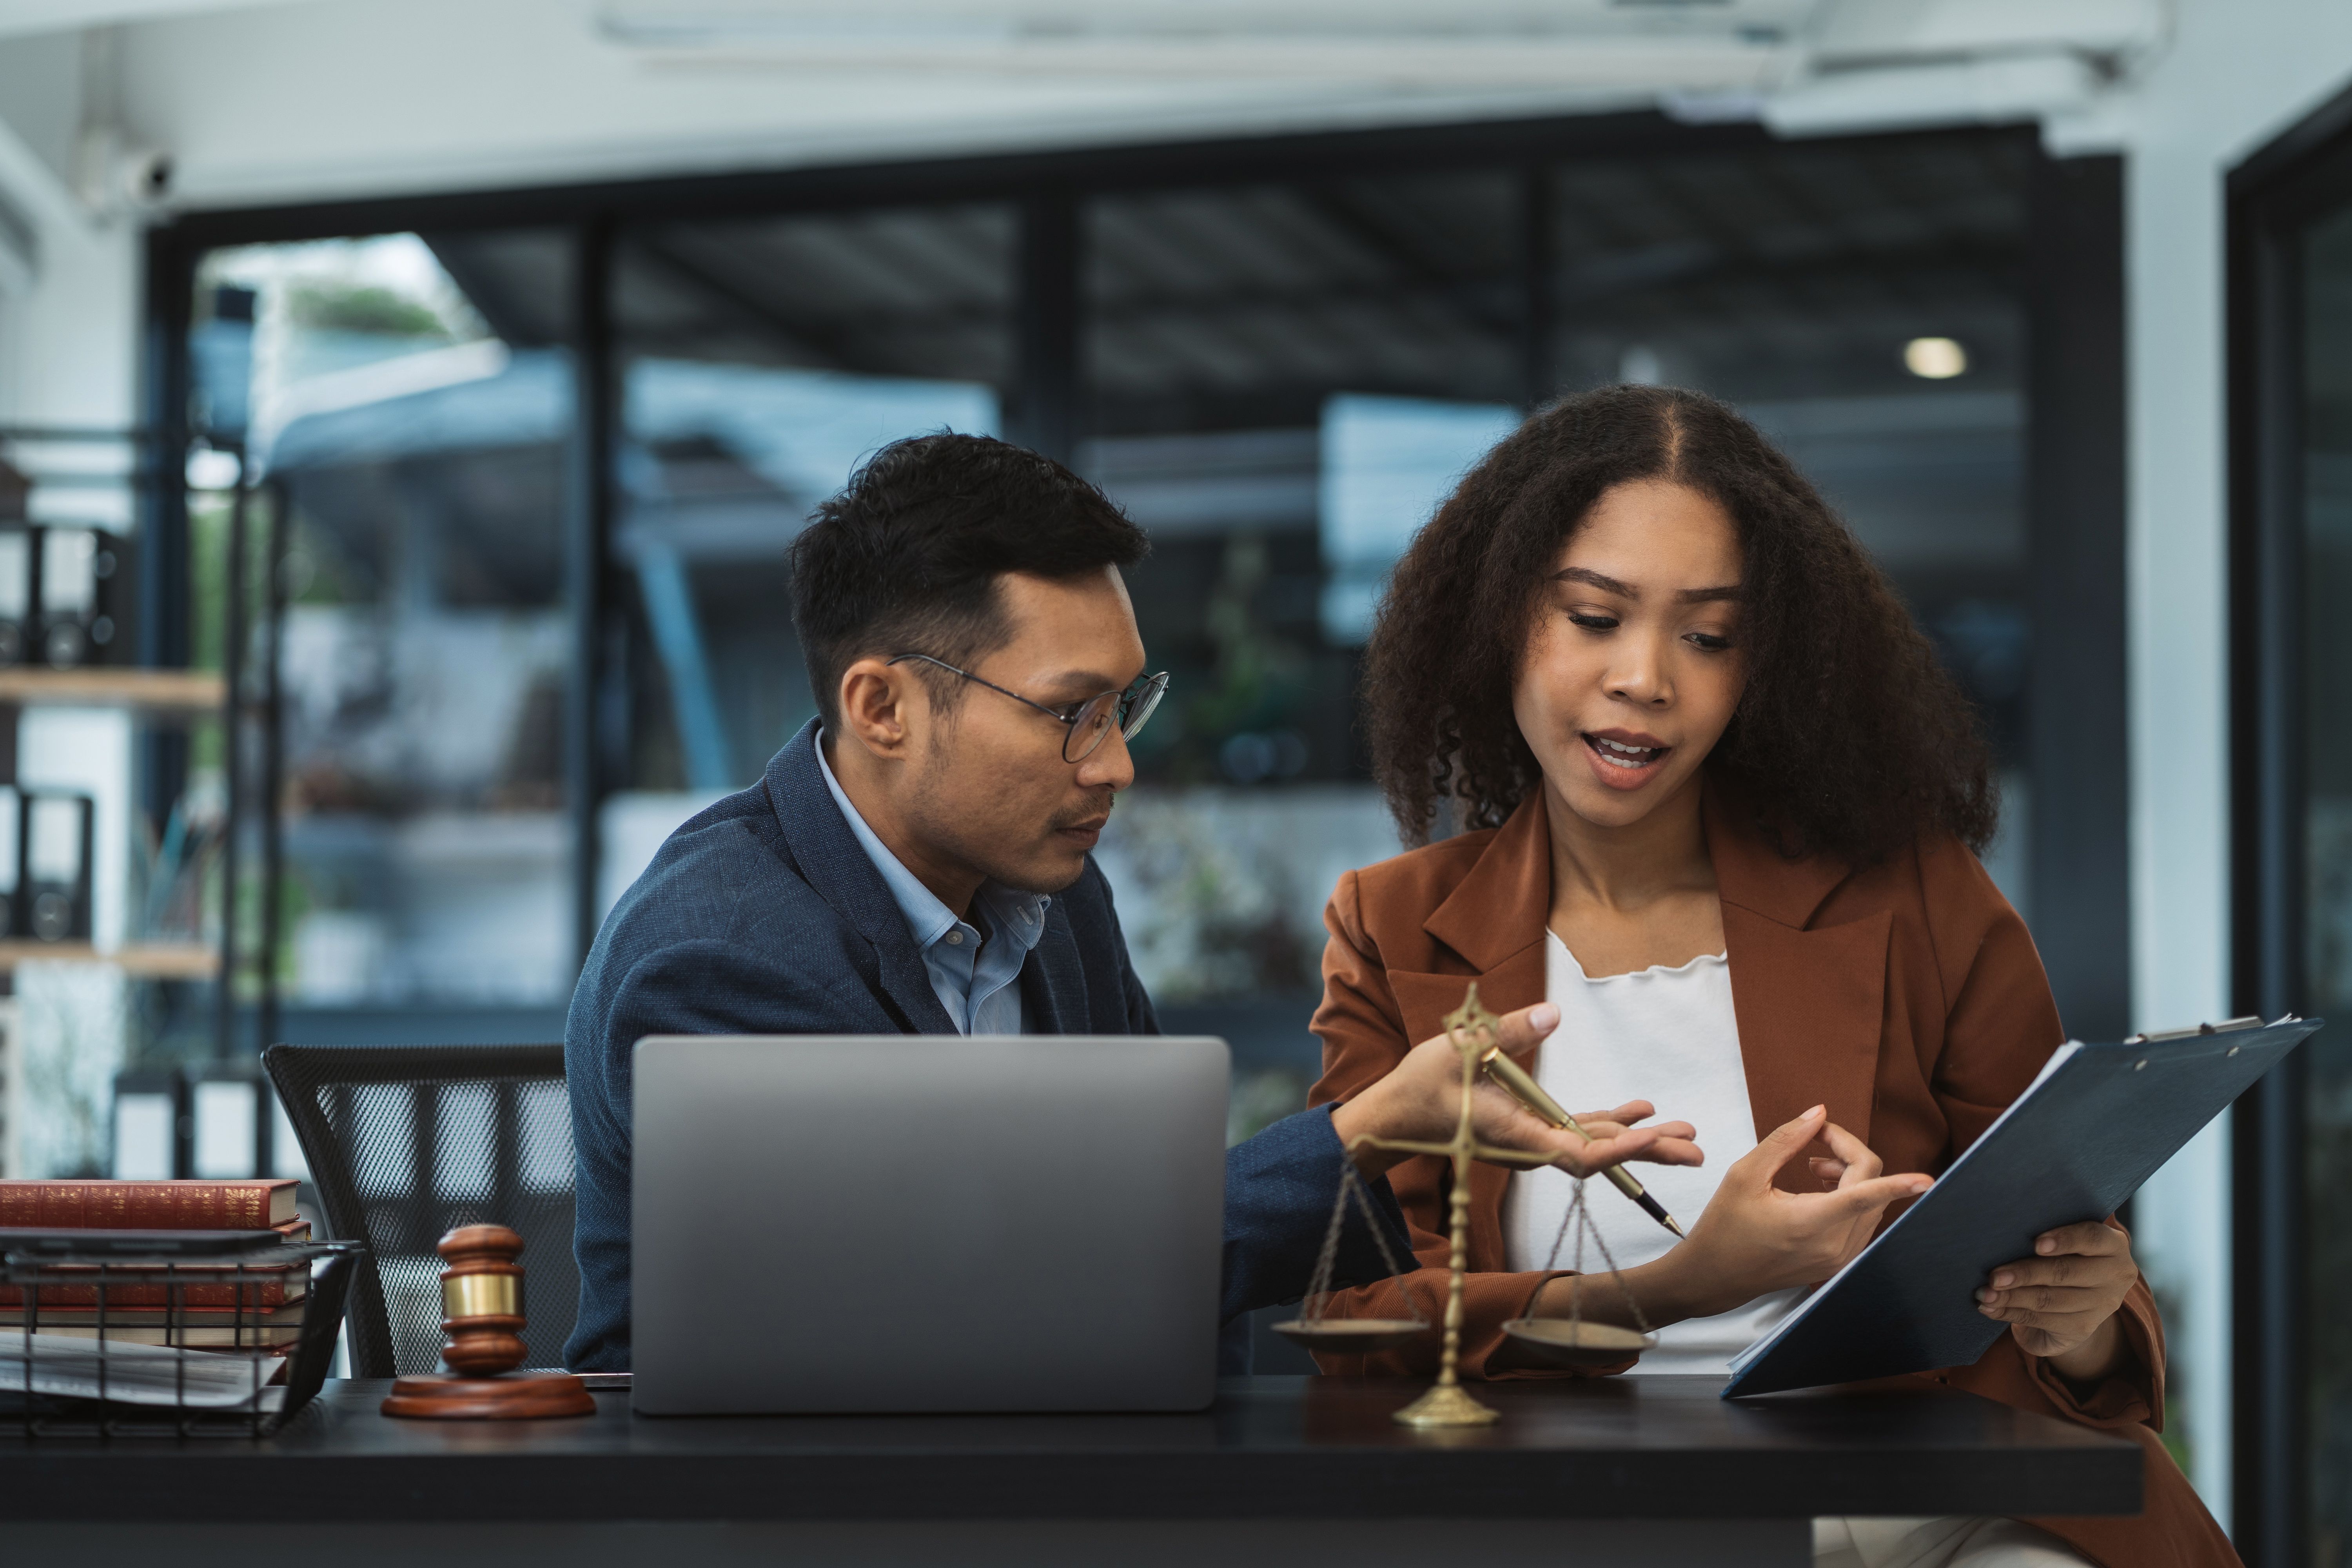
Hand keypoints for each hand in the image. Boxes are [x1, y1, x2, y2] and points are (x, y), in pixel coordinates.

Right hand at [1329, 1001, 1701, 1181]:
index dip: (1618, 1148)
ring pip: (1595, 1144)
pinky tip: (1640, 1109)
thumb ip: (1505, 1033)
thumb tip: (1552, 1013)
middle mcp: (1532, 1145)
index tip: (1653, 1136)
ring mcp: (1534, 1140)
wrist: (1397, 1117)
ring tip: (1685, 1134)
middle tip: (1697, 1149)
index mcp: (1517, 1134)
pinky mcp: (1531, 1130)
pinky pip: (1579, 1131)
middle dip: (1649, 1151)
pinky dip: (1609, 1122)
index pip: (1577, 1152)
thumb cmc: (1421, 1086)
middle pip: (1600, 1155)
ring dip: (1640, 1139)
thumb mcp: (1456, 1051)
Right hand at [1610, 1106, 1929, 1322]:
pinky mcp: (1837, 1263)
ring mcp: (1839, 1258)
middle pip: (1869, 1187)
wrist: (1714, 1275)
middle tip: (1816, 1138)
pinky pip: (1861, 1222)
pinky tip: (1820, 1188)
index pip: (1867, 1194)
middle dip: (1849, 1153)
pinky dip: (1850, 1198)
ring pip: (1869, 1205)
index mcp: (1812, 1222)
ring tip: (1813, 1165)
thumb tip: (1819, 1114)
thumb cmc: (1724, 1223)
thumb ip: (1786, 1140)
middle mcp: (1834, 1244)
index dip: (1900, 1183)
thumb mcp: (1746, 1174)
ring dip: (1851, 1176)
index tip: (1928, 1179)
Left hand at [1976, 1220, 2136, 1381]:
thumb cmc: (2062, 1256)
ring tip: (1984, 1294)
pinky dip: (2010, 1313)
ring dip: (2011, 1297)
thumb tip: (2002, 1233)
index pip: (2092, 1238)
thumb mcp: (2065, 1243)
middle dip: (2025, 1274)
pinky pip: (2041, 1319)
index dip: (2065, 1240)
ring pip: (2050, 1299)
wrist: (2076, 1302)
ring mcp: (2102, 1304)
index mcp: (2112, 1244)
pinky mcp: (2083, 1328)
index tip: (2036, 1244)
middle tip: (1994, 1277)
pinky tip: (1989, 1308)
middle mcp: (2115, 1274)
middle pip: (2065, 1272)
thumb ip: (2047, 1235)